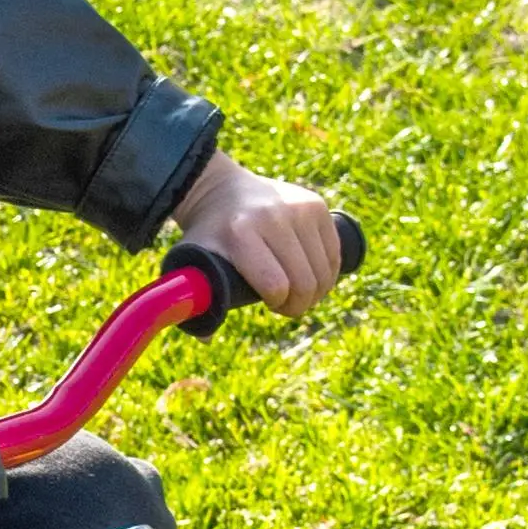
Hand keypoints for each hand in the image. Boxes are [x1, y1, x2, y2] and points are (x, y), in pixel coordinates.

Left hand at [172, 152, 346, 315]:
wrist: (221, 189)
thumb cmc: (208, 235)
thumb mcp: (193, 262)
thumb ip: (195, 300)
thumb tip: (205, 339)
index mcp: (241, 233)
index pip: (276, 285)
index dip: (278, 304)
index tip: (269, 304)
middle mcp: (273, 217)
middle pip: (304, 282)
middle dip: (299, 305)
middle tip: (286, 305)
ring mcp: (299, 208)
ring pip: (324, 271)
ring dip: (315, 292)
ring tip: (298, 291)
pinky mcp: (316, 205)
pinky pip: (334, 253)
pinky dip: (328, 272)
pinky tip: (314, 276)